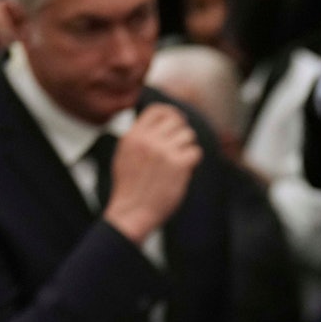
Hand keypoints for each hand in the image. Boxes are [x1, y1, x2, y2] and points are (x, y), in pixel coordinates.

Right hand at [104, 104, 202, 242]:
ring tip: (178, 163)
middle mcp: (148, 140)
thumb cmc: (130, 188)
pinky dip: (192, 161)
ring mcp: (164, 152)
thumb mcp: (124, 154)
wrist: (132, 212)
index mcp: (134, 136)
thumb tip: (157, 122)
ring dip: (187, 148)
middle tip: (180, 146)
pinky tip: (183, 171)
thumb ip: (139, 137)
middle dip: (181, 132)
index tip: (177, 121)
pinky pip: (196, 152)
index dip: (170, 113)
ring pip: (188, 135)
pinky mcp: (178, 165)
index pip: (157, 110)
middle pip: (176, 120)